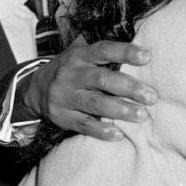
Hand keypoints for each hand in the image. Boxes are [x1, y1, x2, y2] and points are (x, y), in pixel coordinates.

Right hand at [23, 41, 157, 140]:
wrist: (34, 90)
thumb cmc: (72, 71)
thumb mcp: (82, 56)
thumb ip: (106, 54)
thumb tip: (145, 53)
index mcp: (79, 56)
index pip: (103, 50)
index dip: (125, 52)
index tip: (147, 57)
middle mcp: (70, 75)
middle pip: (102, 80)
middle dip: (129, 87)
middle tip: (152, 96)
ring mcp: (65, 97)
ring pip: (95, 103)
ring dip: (120, 110)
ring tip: (142, 115)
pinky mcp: (62, 117)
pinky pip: (83, 125)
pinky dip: (101, 130)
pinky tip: (118, 134)